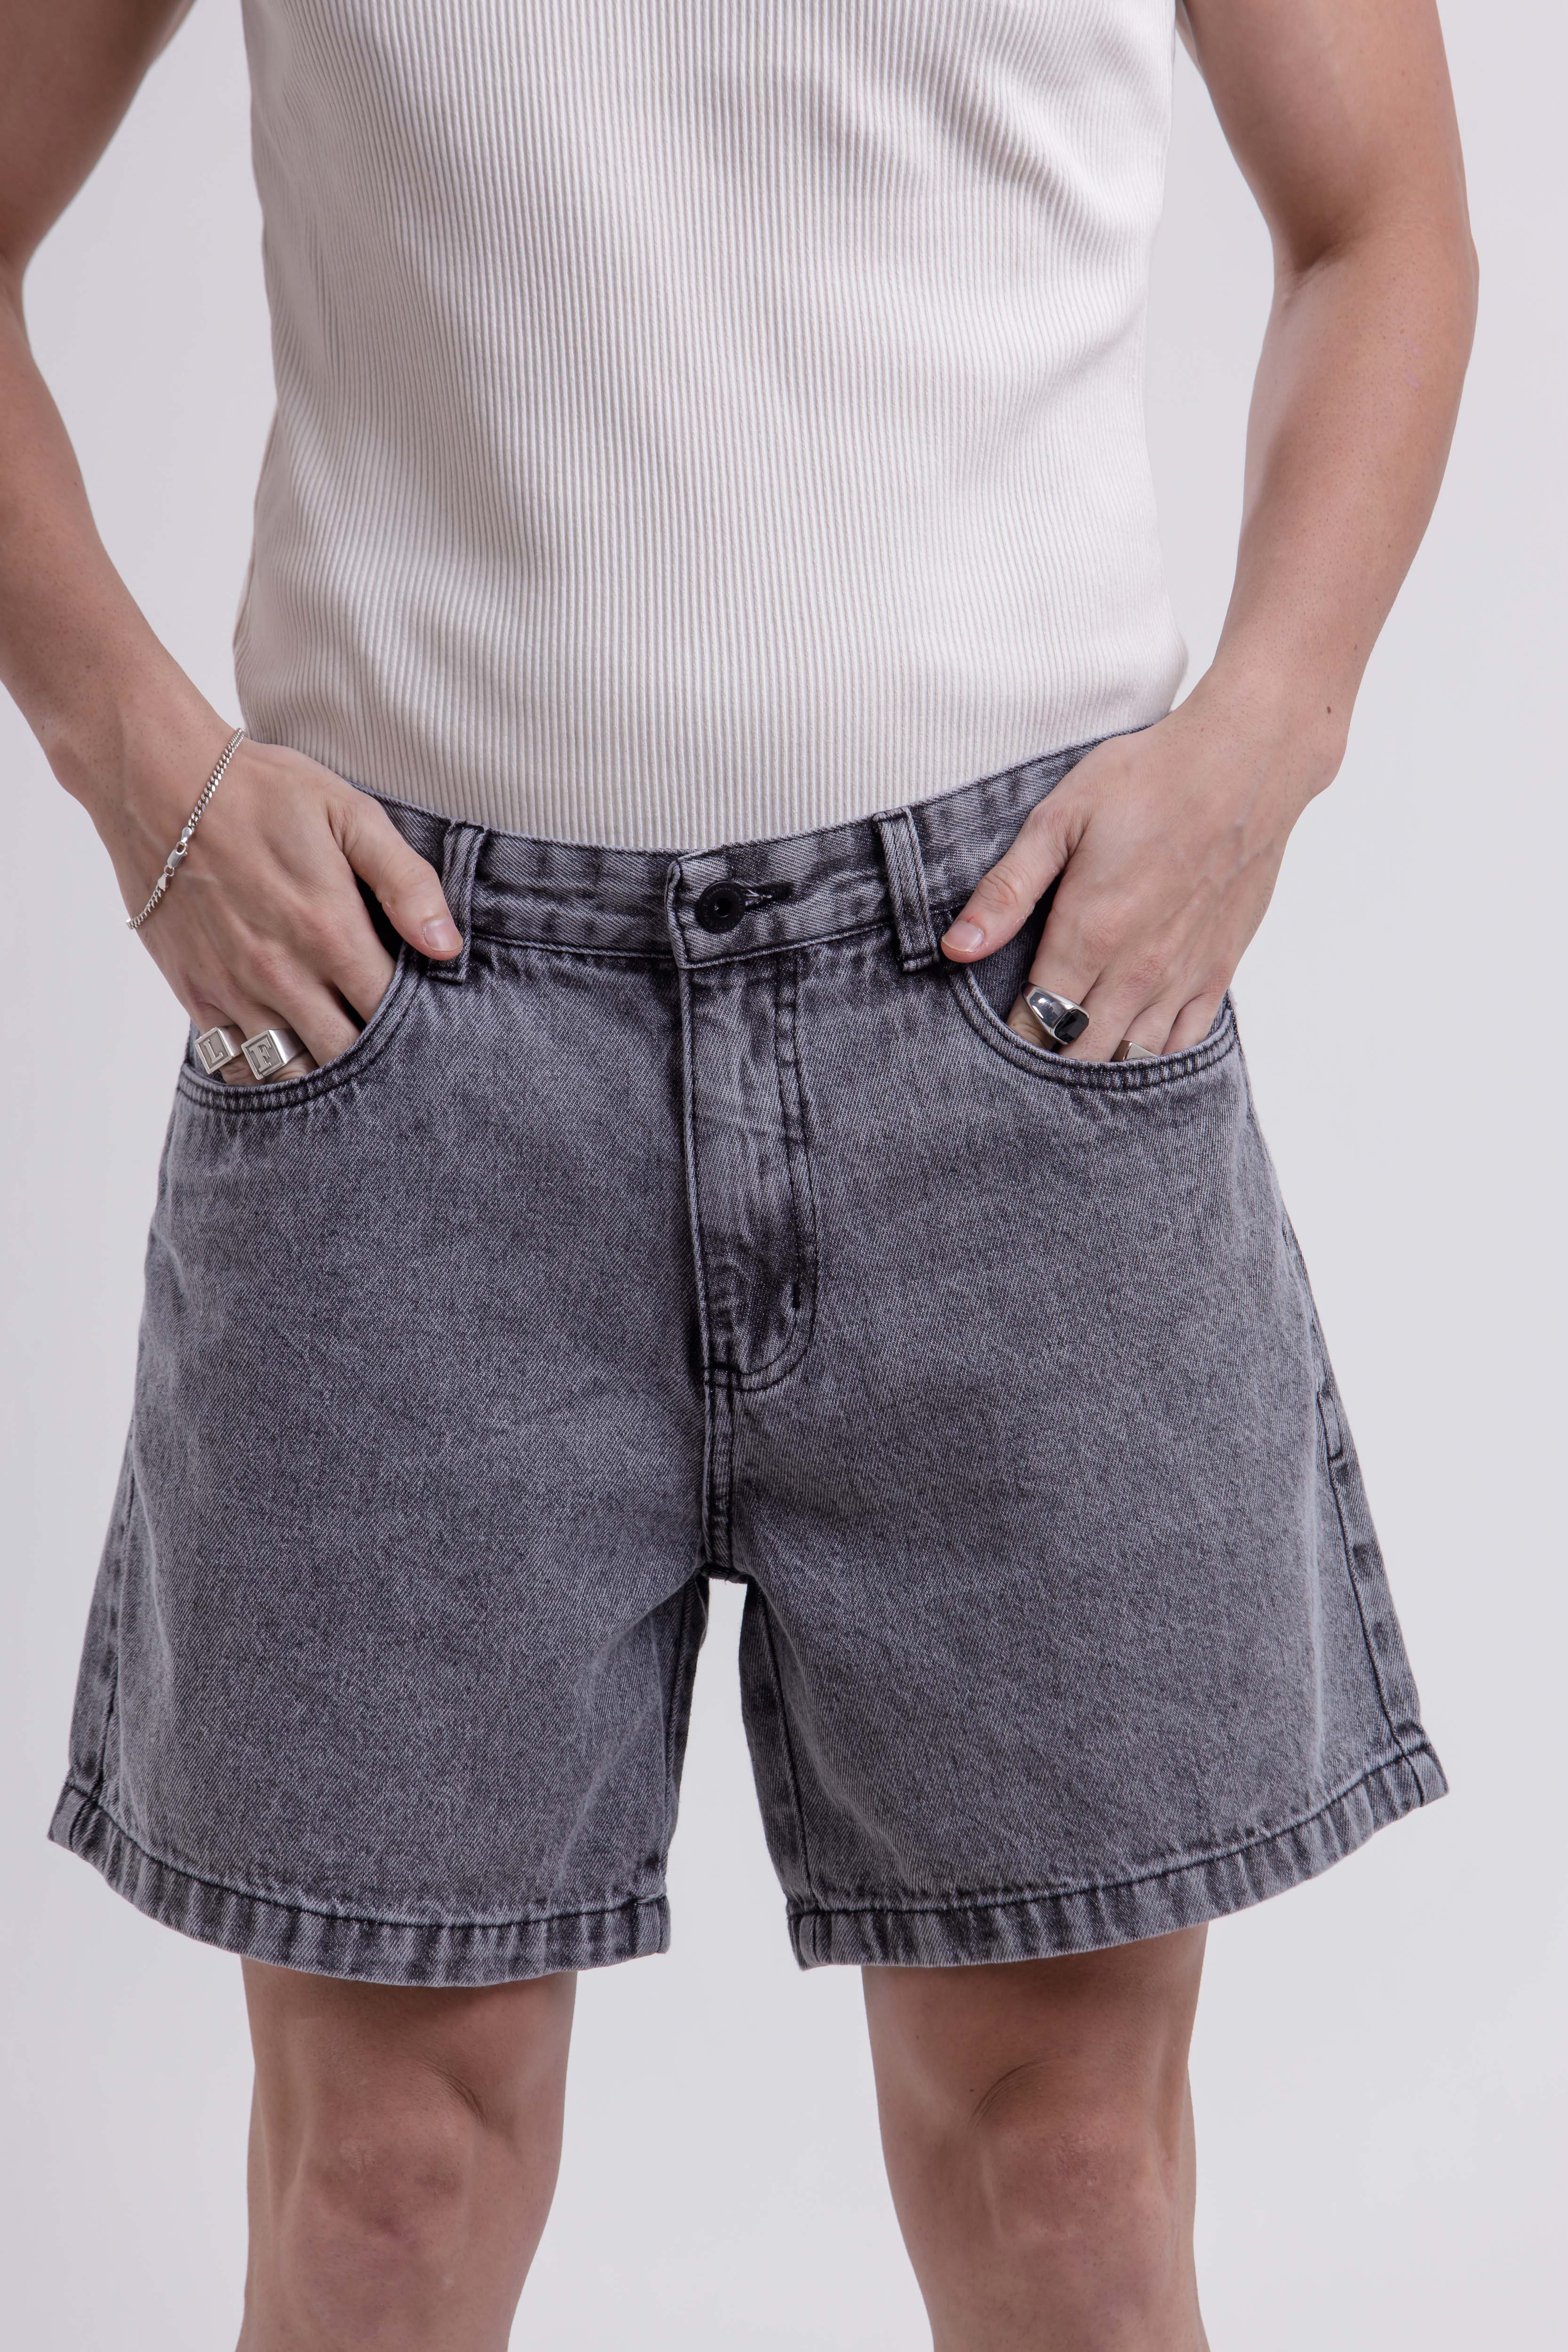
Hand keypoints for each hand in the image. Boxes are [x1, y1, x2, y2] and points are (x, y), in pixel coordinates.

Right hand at [95, 714, 460, 1078]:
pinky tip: (288, 1049)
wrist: (157, 781)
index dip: (417, 1023)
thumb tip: (447, 946)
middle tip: (392, 1045)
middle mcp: (283, 973)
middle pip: (347, 1054)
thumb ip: (406, 882)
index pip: (391, 1012)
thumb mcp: (350, 815)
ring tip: (342, 1051)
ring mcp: (234, 990)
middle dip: (375, 1056)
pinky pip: (238, 1061)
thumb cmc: (262, 792)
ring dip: (322, 1068)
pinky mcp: (195, 993)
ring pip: (293, 1071)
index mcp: (331, 931)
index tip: (426, 1017)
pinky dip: (266, 1068)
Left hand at [938, 688, 1341, 1058]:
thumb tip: (957, 949)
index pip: (1036, 1019)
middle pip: (1080, 1049)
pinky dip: (1151, 1056)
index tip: (995, 1034)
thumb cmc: (1148, 780)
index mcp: (1090, 932)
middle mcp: (1138, 968)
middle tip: (1028, 1049)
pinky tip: (1128, 1046)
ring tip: (1072, 1053)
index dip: (1011, 1037)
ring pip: (1130, 1056)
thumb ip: (1007, 891)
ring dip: (1097, 1063)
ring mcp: (1183, 975)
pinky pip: (1182, 1043)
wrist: (1246, 762)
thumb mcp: (1059, 819)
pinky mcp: (1219, 970)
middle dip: (1049, 1057)